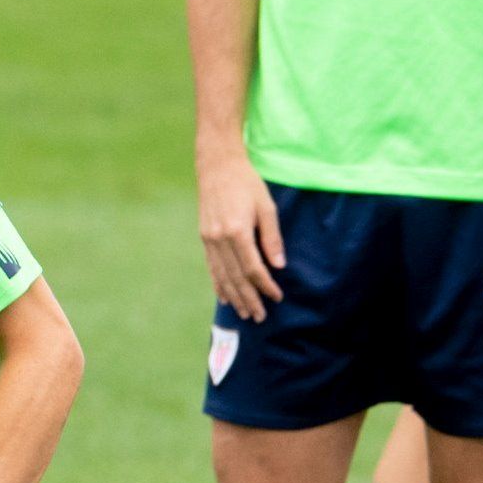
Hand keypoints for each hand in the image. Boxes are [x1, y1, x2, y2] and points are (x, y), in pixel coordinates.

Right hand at [195, 145, 283, 319]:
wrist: (217, 166)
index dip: (265, 285)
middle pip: (236, 277)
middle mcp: (220, 238)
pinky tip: (224, 298)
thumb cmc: (247, 183)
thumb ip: (272, 237)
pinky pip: (212, 267)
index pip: (253, 268)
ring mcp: (209, 239)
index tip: (276, 297)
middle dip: (249, 299)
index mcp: (237, 230)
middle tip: (260, 316)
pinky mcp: (204, 237)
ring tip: (245, 313)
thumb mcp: (266, 206)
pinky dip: (218, 284)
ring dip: (234, 297)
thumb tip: (278, 266)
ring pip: (222, 276)